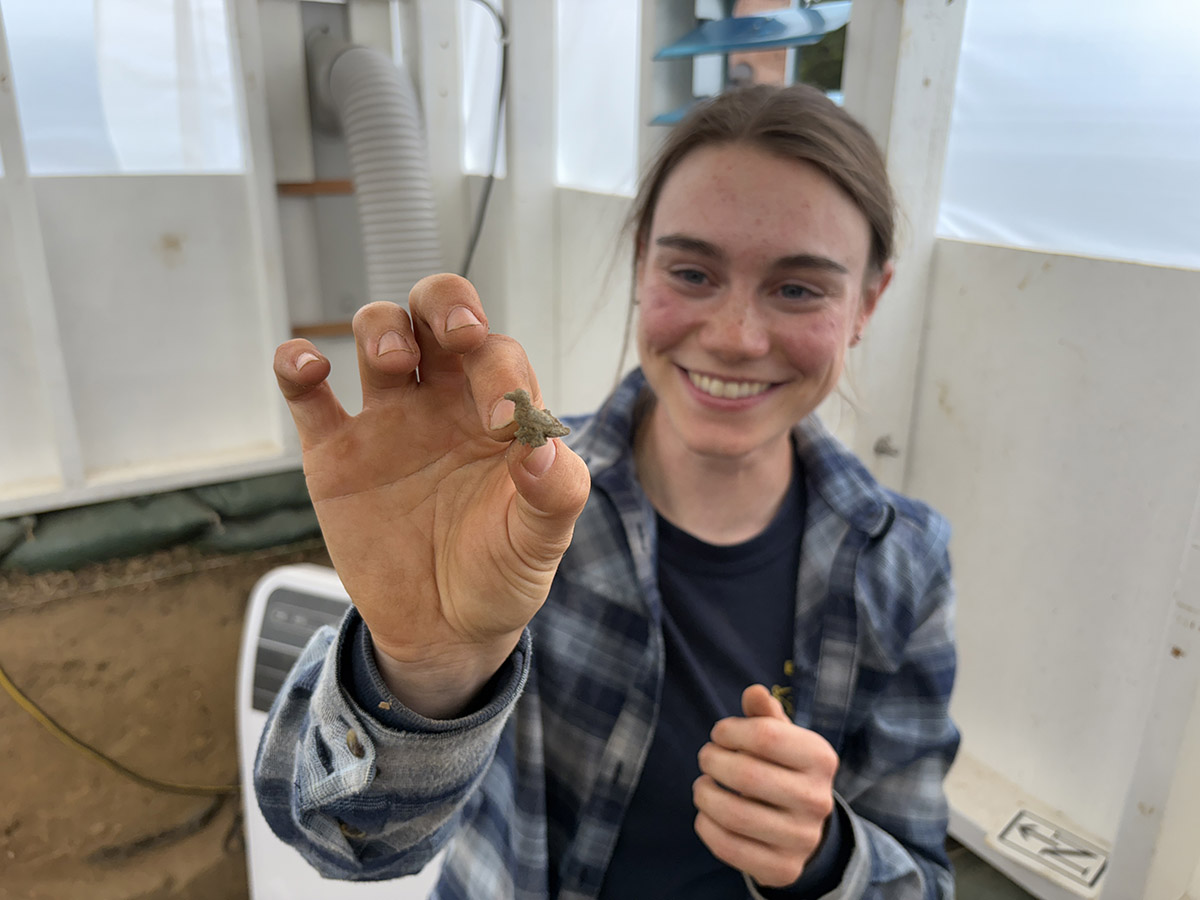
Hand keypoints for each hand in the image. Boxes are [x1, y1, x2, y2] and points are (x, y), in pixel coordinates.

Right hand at [272, 274, 589, 716]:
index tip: (503, 423)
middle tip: (455, 332)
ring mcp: (388, 421)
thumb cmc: (500, 574)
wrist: (442, 630)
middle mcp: (444, 401)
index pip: (499, 356)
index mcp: (498, 413)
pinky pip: (307, 395)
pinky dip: (296, 366)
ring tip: (393, 363)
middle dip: (444, 303)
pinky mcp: (336, 452)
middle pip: (437, 313)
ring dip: (381, 329)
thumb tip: (543, 446)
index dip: (503, 372)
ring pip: (378, 334)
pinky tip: (308, 368)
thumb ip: (554, 493)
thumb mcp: (540, 543)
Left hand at [694, 685, 839, 887]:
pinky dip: (706, 826)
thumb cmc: (784, 769)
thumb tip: (754, 691)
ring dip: (704, 794)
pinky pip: (729, 847)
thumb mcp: (782, 738)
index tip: (719, 734)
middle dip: (713, 761)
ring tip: (702, 784)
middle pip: (747, 775)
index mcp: (821, 758)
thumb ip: (766, 715)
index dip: (730, 731)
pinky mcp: (783, 868)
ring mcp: (802, 838)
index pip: (765, 736)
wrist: (805, 829)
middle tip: (706, 757)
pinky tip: (705, 813)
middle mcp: (818, 800)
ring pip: (735, 814)